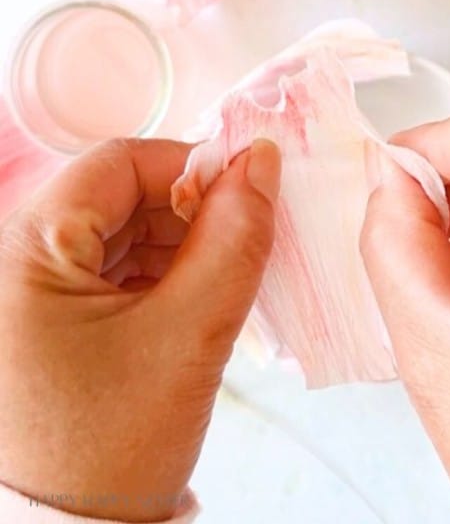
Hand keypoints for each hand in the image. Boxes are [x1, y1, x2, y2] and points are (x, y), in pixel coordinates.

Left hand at [0, 137, 279, 522]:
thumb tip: (262, 163)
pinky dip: (156, 275)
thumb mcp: (188, 336)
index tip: (249, 193)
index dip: (192, 167)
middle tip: (242, 245)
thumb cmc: (112, 449)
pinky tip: (190, 304)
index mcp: (27, 249)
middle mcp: (14, 261)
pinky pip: (108, 270)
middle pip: (119, 195)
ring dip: (177, 245)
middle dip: (189, 212)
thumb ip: (234, 240)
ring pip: (118, 232)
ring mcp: (25, 293)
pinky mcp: (42, 321)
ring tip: (219, 284)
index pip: (121, 162)